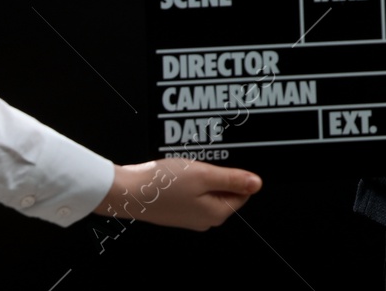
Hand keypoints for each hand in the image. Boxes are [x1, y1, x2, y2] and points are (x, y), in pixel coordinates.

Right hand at [97, 158, 261, 229]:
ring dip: (201, 177)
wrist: (128, 191)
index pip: (242, 193)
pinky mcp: (177, 211)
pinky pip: (192, 193)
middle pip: (225, 192)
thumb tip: (257, 184)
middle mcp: (204, 220)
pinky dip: (189, 181)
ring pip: (208, 191)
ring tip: (186, 170)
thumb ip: (233, 180)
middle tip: (199, 166)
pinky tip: (177, 175)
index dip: (233, 174)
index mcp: (216, 214)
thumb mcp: (204, 175)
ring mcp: (190, 217)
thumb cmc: (163, 184)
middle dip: (216, 175)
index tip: (219, 164)